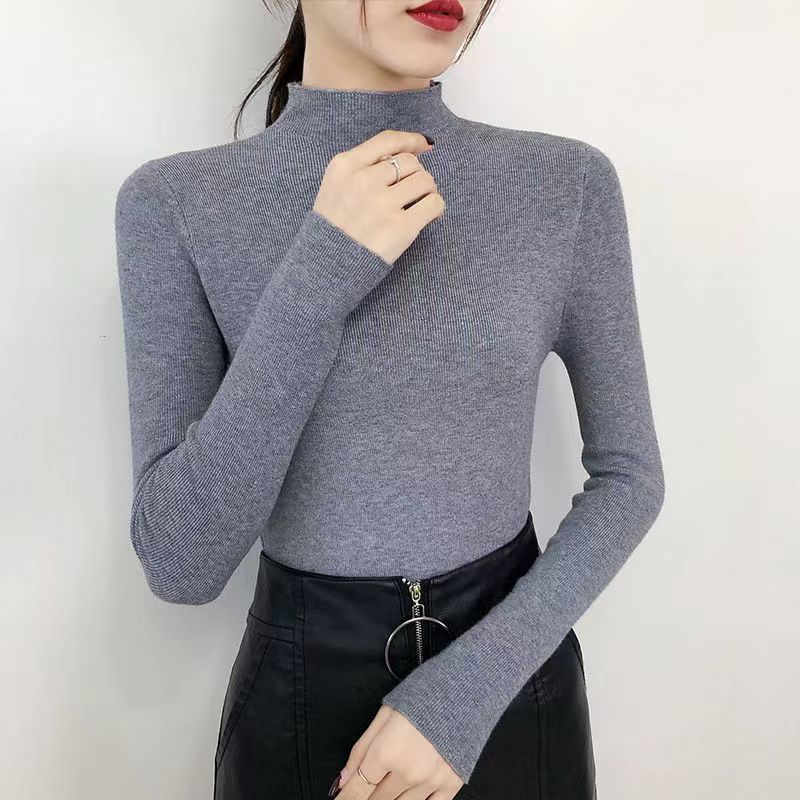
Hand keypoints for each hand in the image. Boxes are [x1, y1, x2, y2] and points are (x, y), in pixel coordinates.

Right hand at [312, 129, 444, 264]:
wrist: (327, 266)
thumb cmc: (334, 226)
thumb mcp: (335, 186)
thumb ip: (363, 168)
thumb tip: (411, 151)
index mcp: (345, 166)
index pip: (388, 140)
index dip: (412, 141)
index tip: (425, 145)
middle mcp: (364, 181)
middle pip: (410, 162)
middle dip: (416, 174)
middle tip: (412, 191)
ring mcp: (383, 204)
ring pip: (425, 181)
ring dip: (428, 190)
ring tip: (419, 203)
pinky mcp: (401, 227)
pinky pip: (434, 204)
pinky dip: (436, 207)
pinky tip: (429, 215)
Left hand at [331, 703, 463, 799]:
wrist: (464, 690)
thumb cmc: (422, 696)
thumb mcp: (383, 715)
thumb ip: (361, 750)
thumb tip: (343, 780)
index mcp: (386, 752)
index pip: (357, 790)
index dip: (347, 798)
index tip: (342, 799)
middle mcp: (407, 773)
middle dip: (369, 794)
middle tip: (372, 782)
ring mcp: (430, 782)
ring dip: (392, 797)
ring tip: (392, 782)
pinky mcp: (450, 785)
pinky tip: (412, 794)